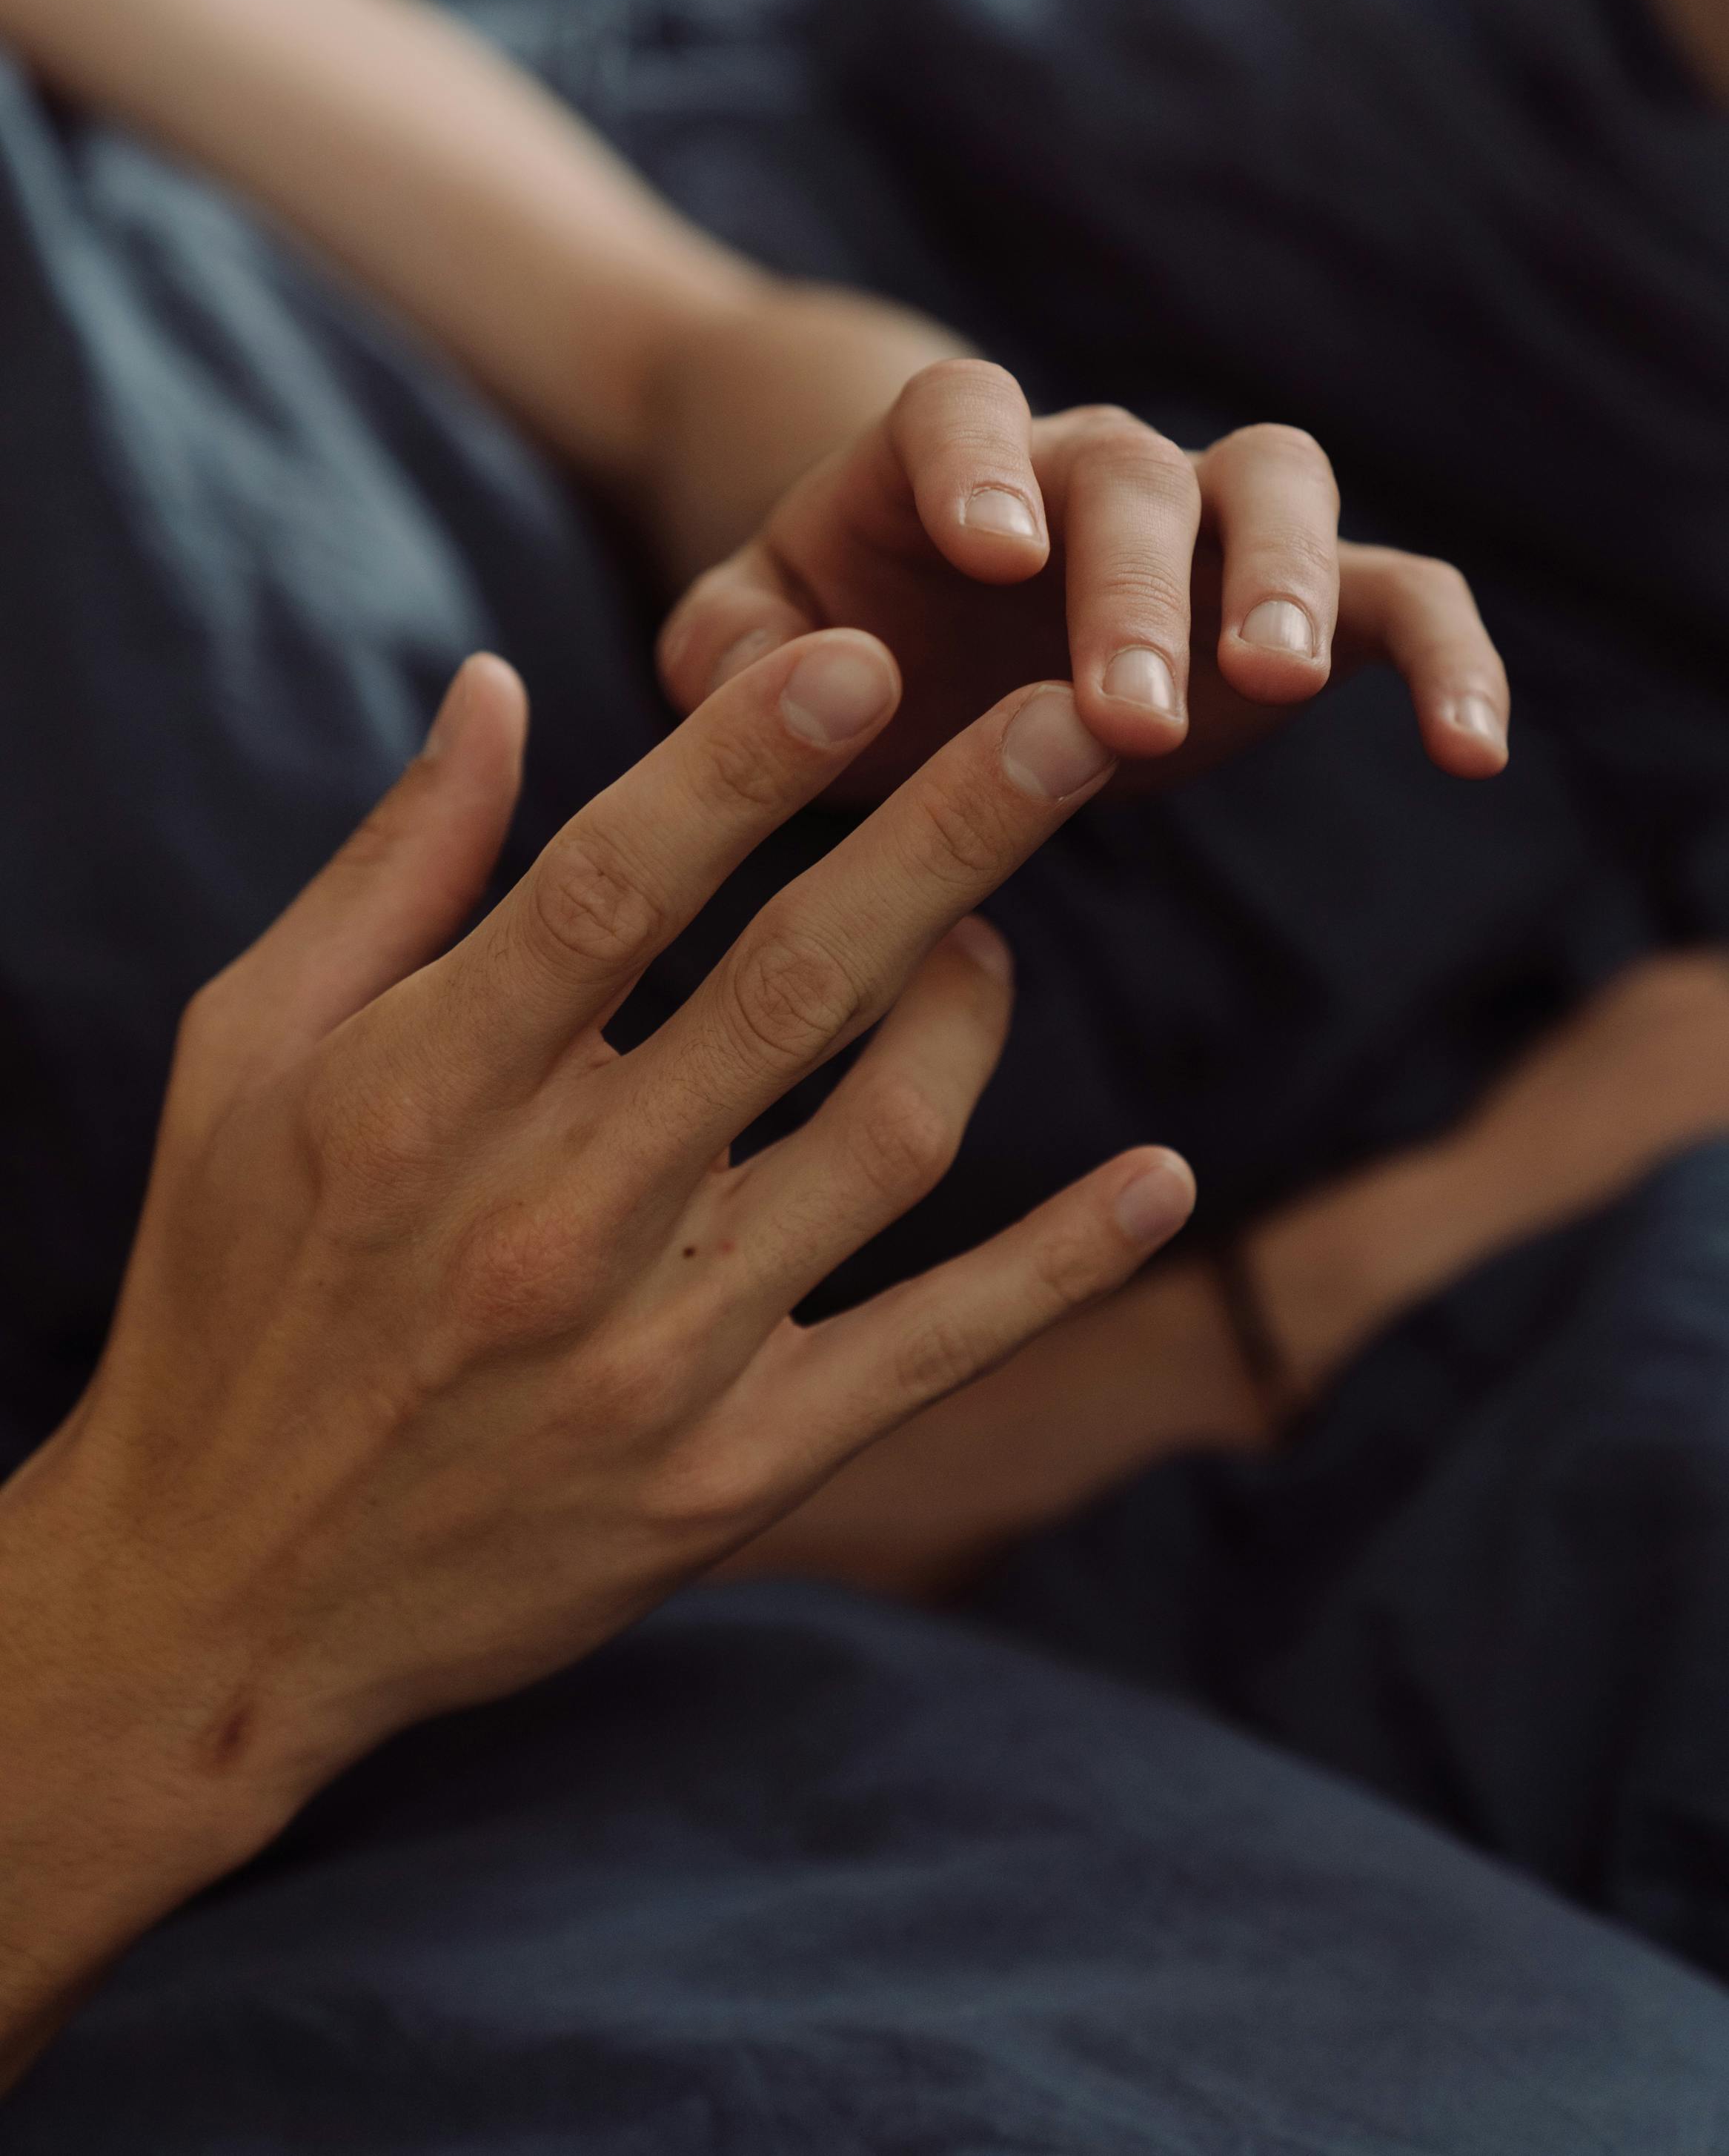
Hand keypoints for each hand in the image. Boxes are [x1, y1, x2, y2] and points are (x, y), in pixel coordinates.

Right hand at [0, 641, 1192, 2076]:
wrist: (223, 1597)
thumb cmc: (229, 1284)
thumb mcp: (247, 1054)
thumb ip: (391, 869)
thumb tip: (498, 683)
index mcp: (420, 1097)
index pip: (611, 890)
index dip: (743, 762)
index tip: (859, 651)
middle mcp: (547, 1221)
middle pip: (790, 988)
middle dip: (949, 837)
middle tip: (1074, 724)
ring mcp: (653, 1358)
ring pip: (884, 1142)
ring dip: (972, 1010)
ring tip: (990, 933)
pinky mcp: (730, 1473)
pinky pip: (932, 1347)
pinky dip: (1060, 1264)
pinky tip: (1161, 1180)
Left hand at [657, 359, 1510, 801]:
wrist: (923, 633)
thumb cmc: (829, 636)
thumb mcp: (747, 640)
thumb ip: (725, 643)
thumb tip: (771, 669)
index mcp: (938, 455)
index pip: (960, 414)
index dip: (978, 466)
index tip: (990, 549)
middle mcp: (1083, 465)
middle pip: (1131, 472)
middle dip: (1132, 587)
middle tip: (1121, 715)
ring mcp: (1201, 525)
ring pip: (1278, 481)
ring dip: (1285, 574)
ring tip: (1276, 684)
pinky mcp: (1289, 605)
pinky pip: (1393, 594)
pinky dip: (1444, 652)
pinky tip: (1473, 752)